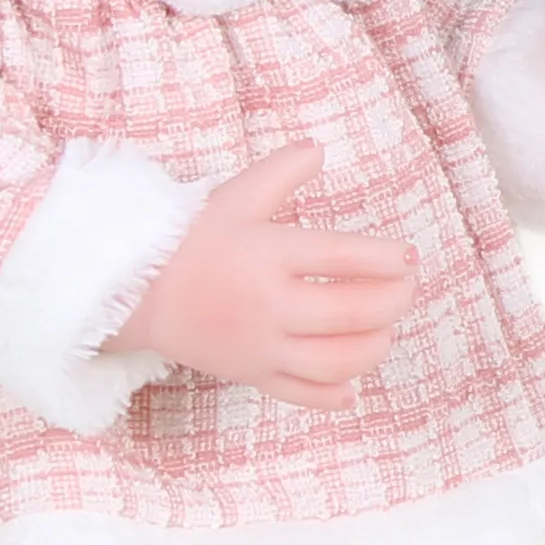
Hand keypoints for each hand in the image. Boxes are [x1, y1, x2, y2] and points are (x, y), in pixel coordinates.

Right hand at [111, 141, 418, 411]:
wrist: (138, 294)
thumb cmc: (190, 242)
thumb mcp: (234, 198)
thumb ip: (280, 172)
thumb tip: (319, 149)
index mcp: (268, 254)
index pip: (345, 257)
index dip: (387, 258)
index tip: (407, 256)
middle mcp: (269, 304)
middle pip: (353, 311)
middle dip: (394, 300)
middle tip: (406, 287)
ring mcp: (261, 345)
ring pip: (337, 360)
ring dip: (375, 346)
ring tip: (385, 329)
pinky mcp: (251, 374)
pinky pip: (303, 395)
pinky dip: (336, 395)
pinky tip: (354, 384)